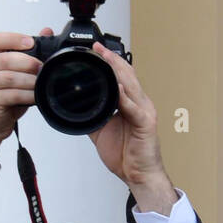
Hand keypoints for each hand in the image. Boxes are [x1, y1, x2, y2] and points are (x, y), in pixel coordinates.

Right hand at [0, 28, 54, 173]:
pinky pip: (10, 94)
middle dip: (27, 62)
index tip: (31, 42)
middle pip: (5, 58)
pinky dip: (26, 94)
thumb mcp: (16, 75)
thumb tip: (46, 31)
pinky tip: (35, 96)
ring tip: (41, 82)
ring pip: (8, 77)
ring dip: (28, 79)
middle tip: (42, 67)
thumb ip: (28, 54)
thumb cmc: (3, 100)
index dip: (14, 39)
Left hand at [87, 46, 176, 213]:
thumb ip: (93, 115)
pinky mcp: (146, 124)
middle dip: (112, 59)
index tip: (95, 49)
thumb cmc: (126, 155)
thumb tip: (76, 107)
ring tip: (106, 57)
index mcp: (131, 104)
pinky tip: (117, 89)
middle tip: (97, 46)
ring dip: (118, 70)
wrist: (139, 176)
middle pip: (127, 75)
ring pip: (131, 86)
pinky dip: (124, 98)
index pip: (121, 76)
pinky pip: (133, 109)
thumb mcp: (102, 130)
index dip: (109, 61)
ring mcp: (144, 112)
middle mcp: (140, 104)